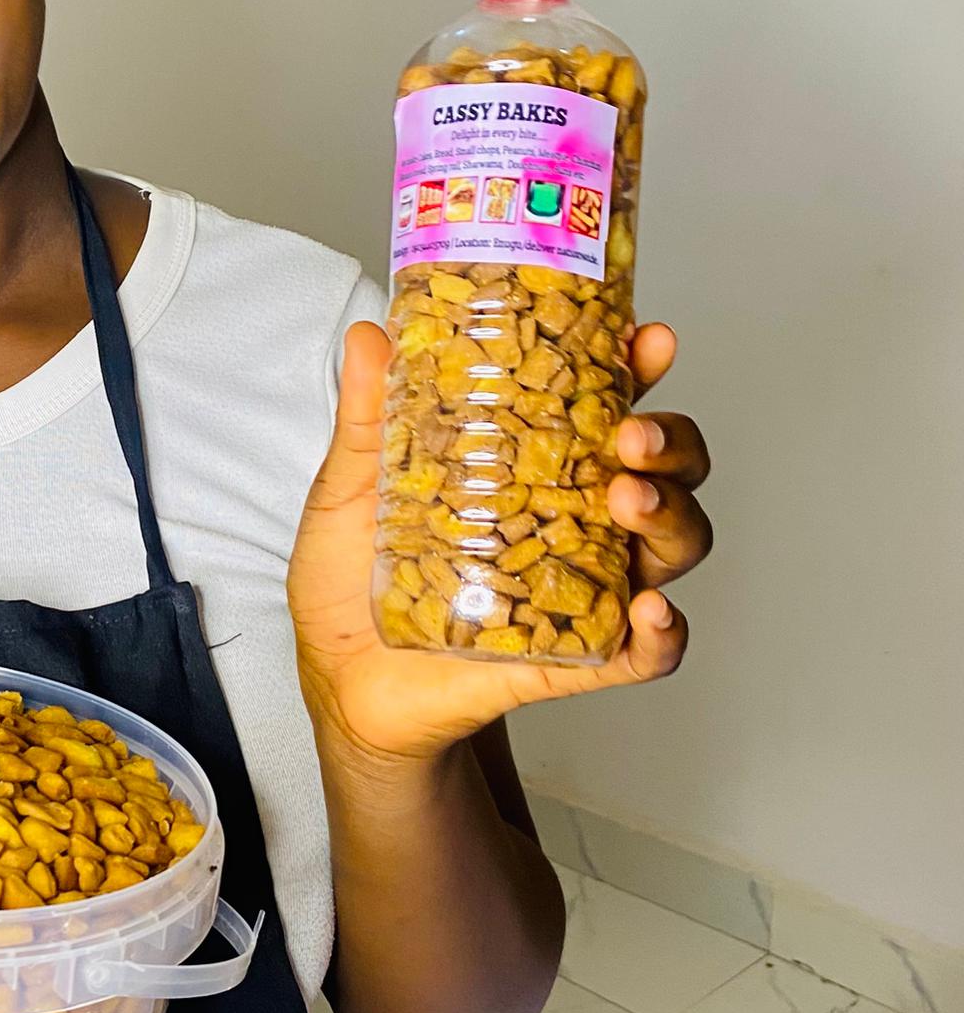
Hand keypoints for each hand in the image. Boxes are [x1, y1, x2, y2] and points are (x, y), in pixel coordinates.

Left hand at [289, 319, 712, 763]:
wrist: (341, 678)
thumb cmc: (353, 578)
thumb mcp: (353, 487)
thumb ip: (368, 415)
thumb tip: (370, 335)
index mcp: (535, 466)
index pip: (605, 406)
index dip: (639, 369)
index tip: (647, 340)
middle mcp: (574, 519)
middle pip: (662, 470)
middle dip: (670, 443)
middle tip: (632, 433)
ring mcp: (581, 588)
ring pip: (670, 546)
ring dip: (671, 516)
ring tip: (630, 498)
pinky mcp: (572, 657)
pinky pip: (642, 651)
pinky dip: (662, 633)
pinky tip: (651, 611)